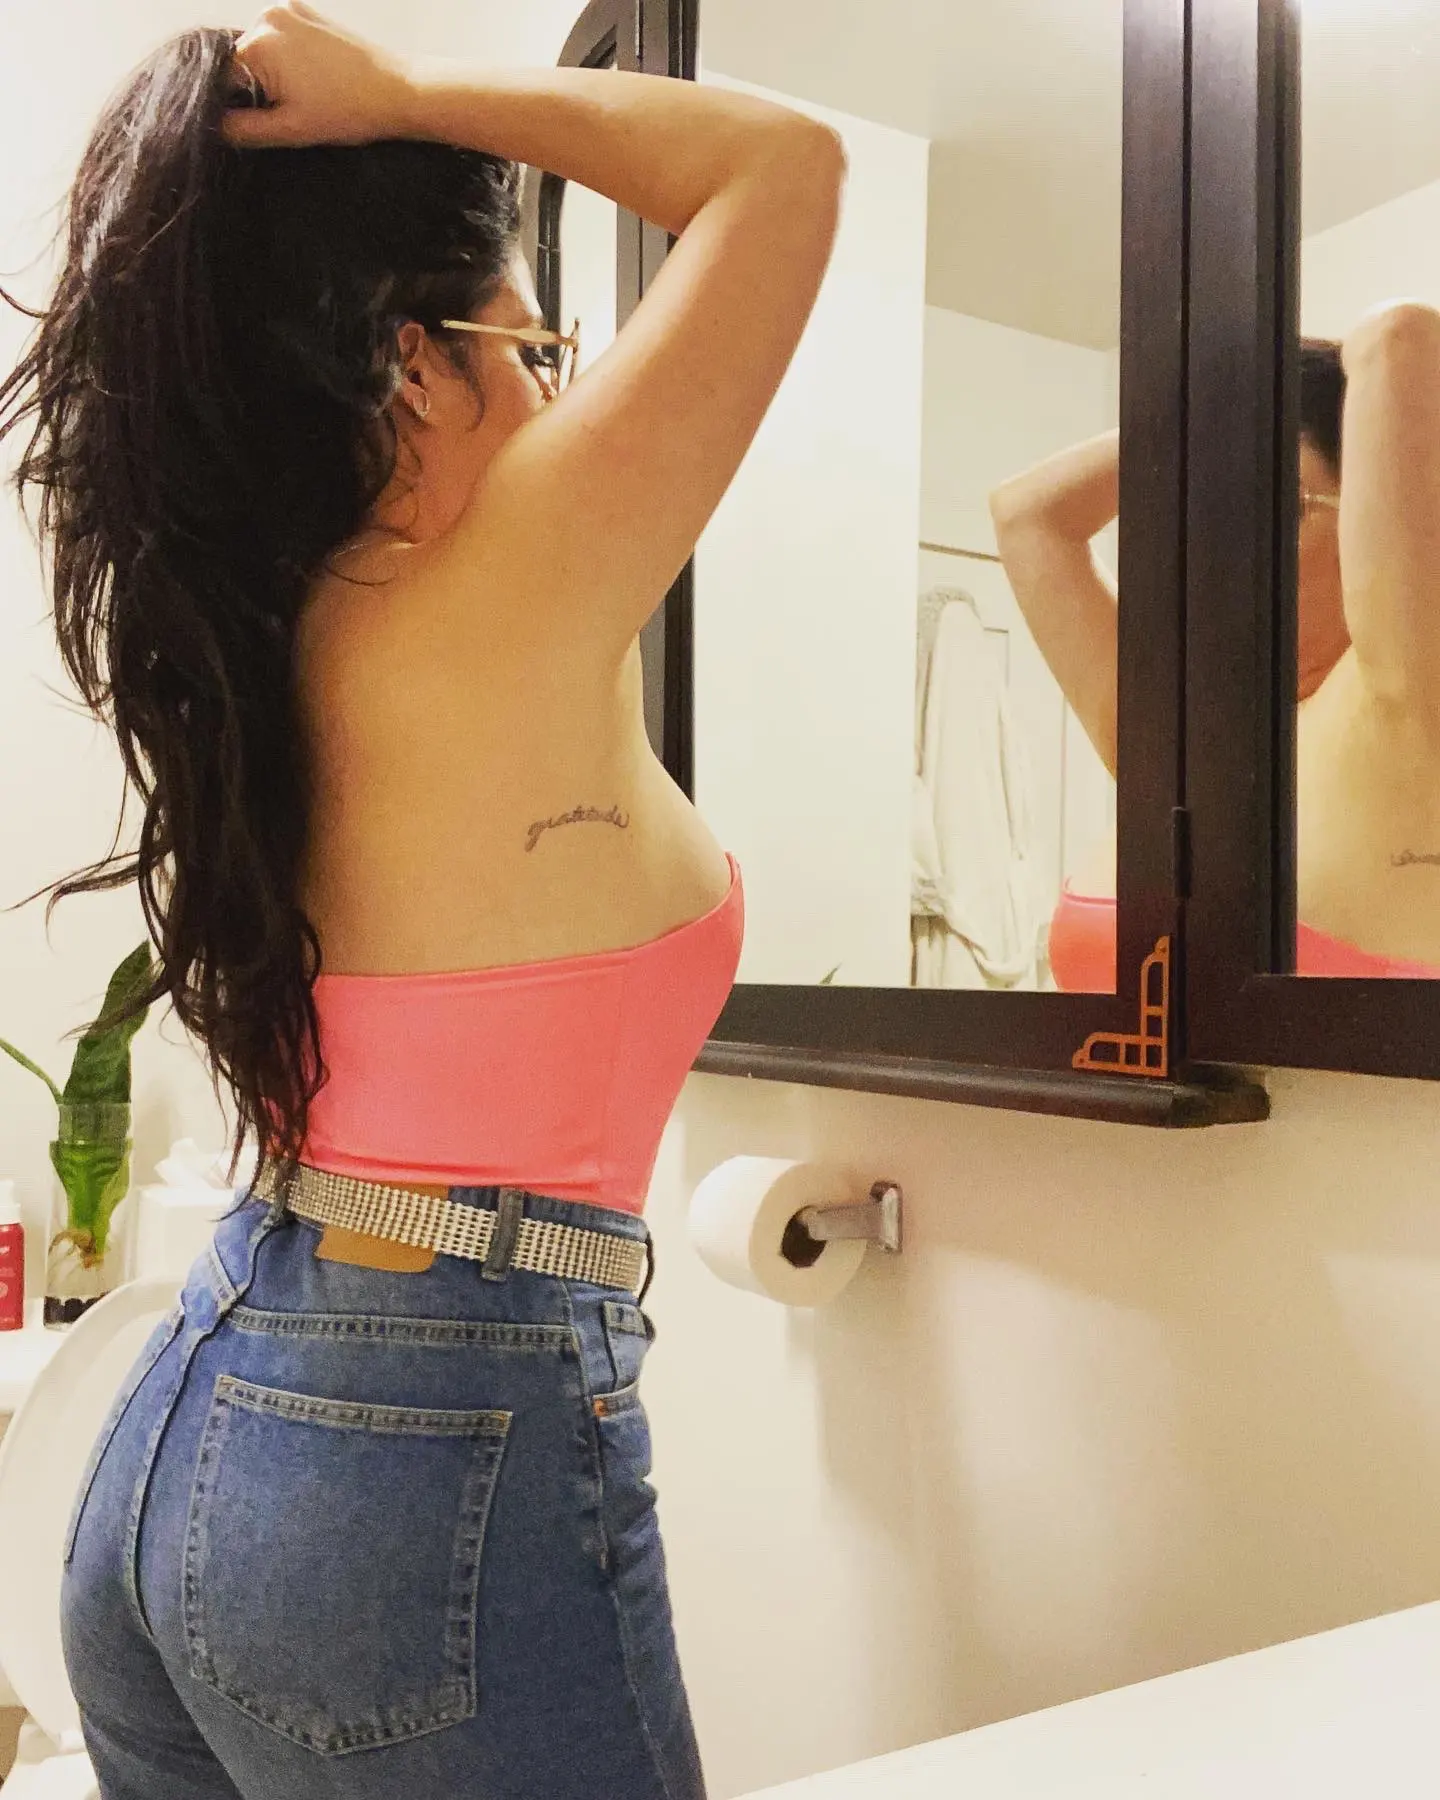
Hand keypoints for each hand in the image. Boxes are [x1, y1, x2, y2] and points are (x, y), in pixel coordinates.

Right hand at [221, 1, 414, 149]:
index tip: (250, 123)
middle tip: (283, 113)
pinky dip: (284, 60)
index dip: (229, 105)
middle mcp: (268, 17)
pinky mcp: (306, 11)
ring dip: (268, 75)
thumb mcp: (290, 130)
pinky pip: (279, 38)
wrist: (400, 91)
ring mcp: (288, 9)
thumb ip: (242, 129)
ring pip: (258, 50)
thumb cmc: (350, 112)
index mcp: (259, 43)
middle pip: (238, 60)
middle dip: (251, 88)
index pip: (219, 77)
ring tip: (302, 97)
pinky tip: (309, 80)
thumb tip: (211, 126)